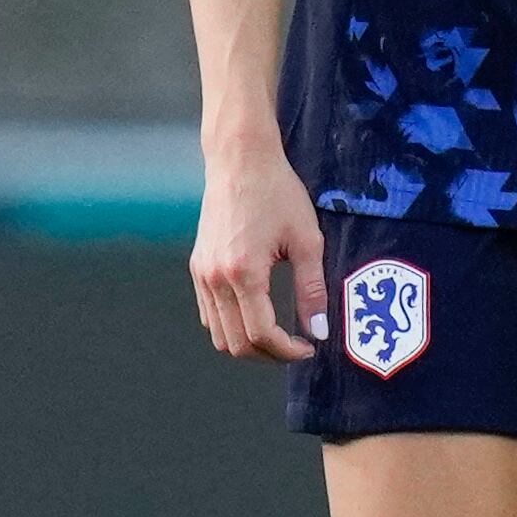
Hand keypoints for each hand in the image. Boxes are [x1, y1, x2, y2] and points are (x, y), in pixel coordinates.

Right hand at [191, 129, 327, 361]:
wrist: (241, 162)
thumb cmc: (278, 194)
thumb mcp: (308, 241)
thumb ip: (312, 290)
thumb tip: (318, 330)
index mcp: (243, 273)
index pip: (260, 335)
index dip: (287, 351)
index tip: (309, 348)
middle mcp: (214, 278)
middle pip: (235, 343)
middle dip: (268, 354)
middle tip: (297, 347)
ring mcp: (201, 273)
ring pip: (218, 333)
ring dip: (248, 343)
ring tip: (280, 335)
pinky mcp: (198, 267)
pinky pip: (210, 313)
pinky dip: (232, 325)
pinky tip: (259, 315)